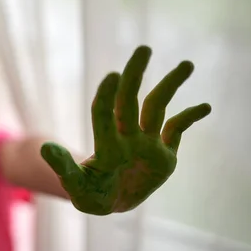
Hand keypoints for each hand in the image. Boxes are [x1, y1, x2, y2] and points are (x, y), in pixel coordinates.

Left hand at [40, 46, 210, 214]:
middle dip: (136, 76)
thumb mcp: (77, 187)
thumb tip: (46, 148)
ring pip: (157, 107)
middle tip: (143, 49)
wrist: (109, 201)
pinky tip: (205, 106)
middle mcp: (127, 137)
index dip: (107, 96)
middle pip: (131, 101)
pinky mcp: (164, 155)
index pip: (106, 114)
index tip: (112, 76)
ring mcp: (147, 143)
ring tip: (187, 64)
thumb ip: (64, 169)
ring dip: (170, 85)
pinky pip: (177, 130)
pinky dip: (190, 117)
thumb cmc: (90, 195)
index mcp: (107, 146)